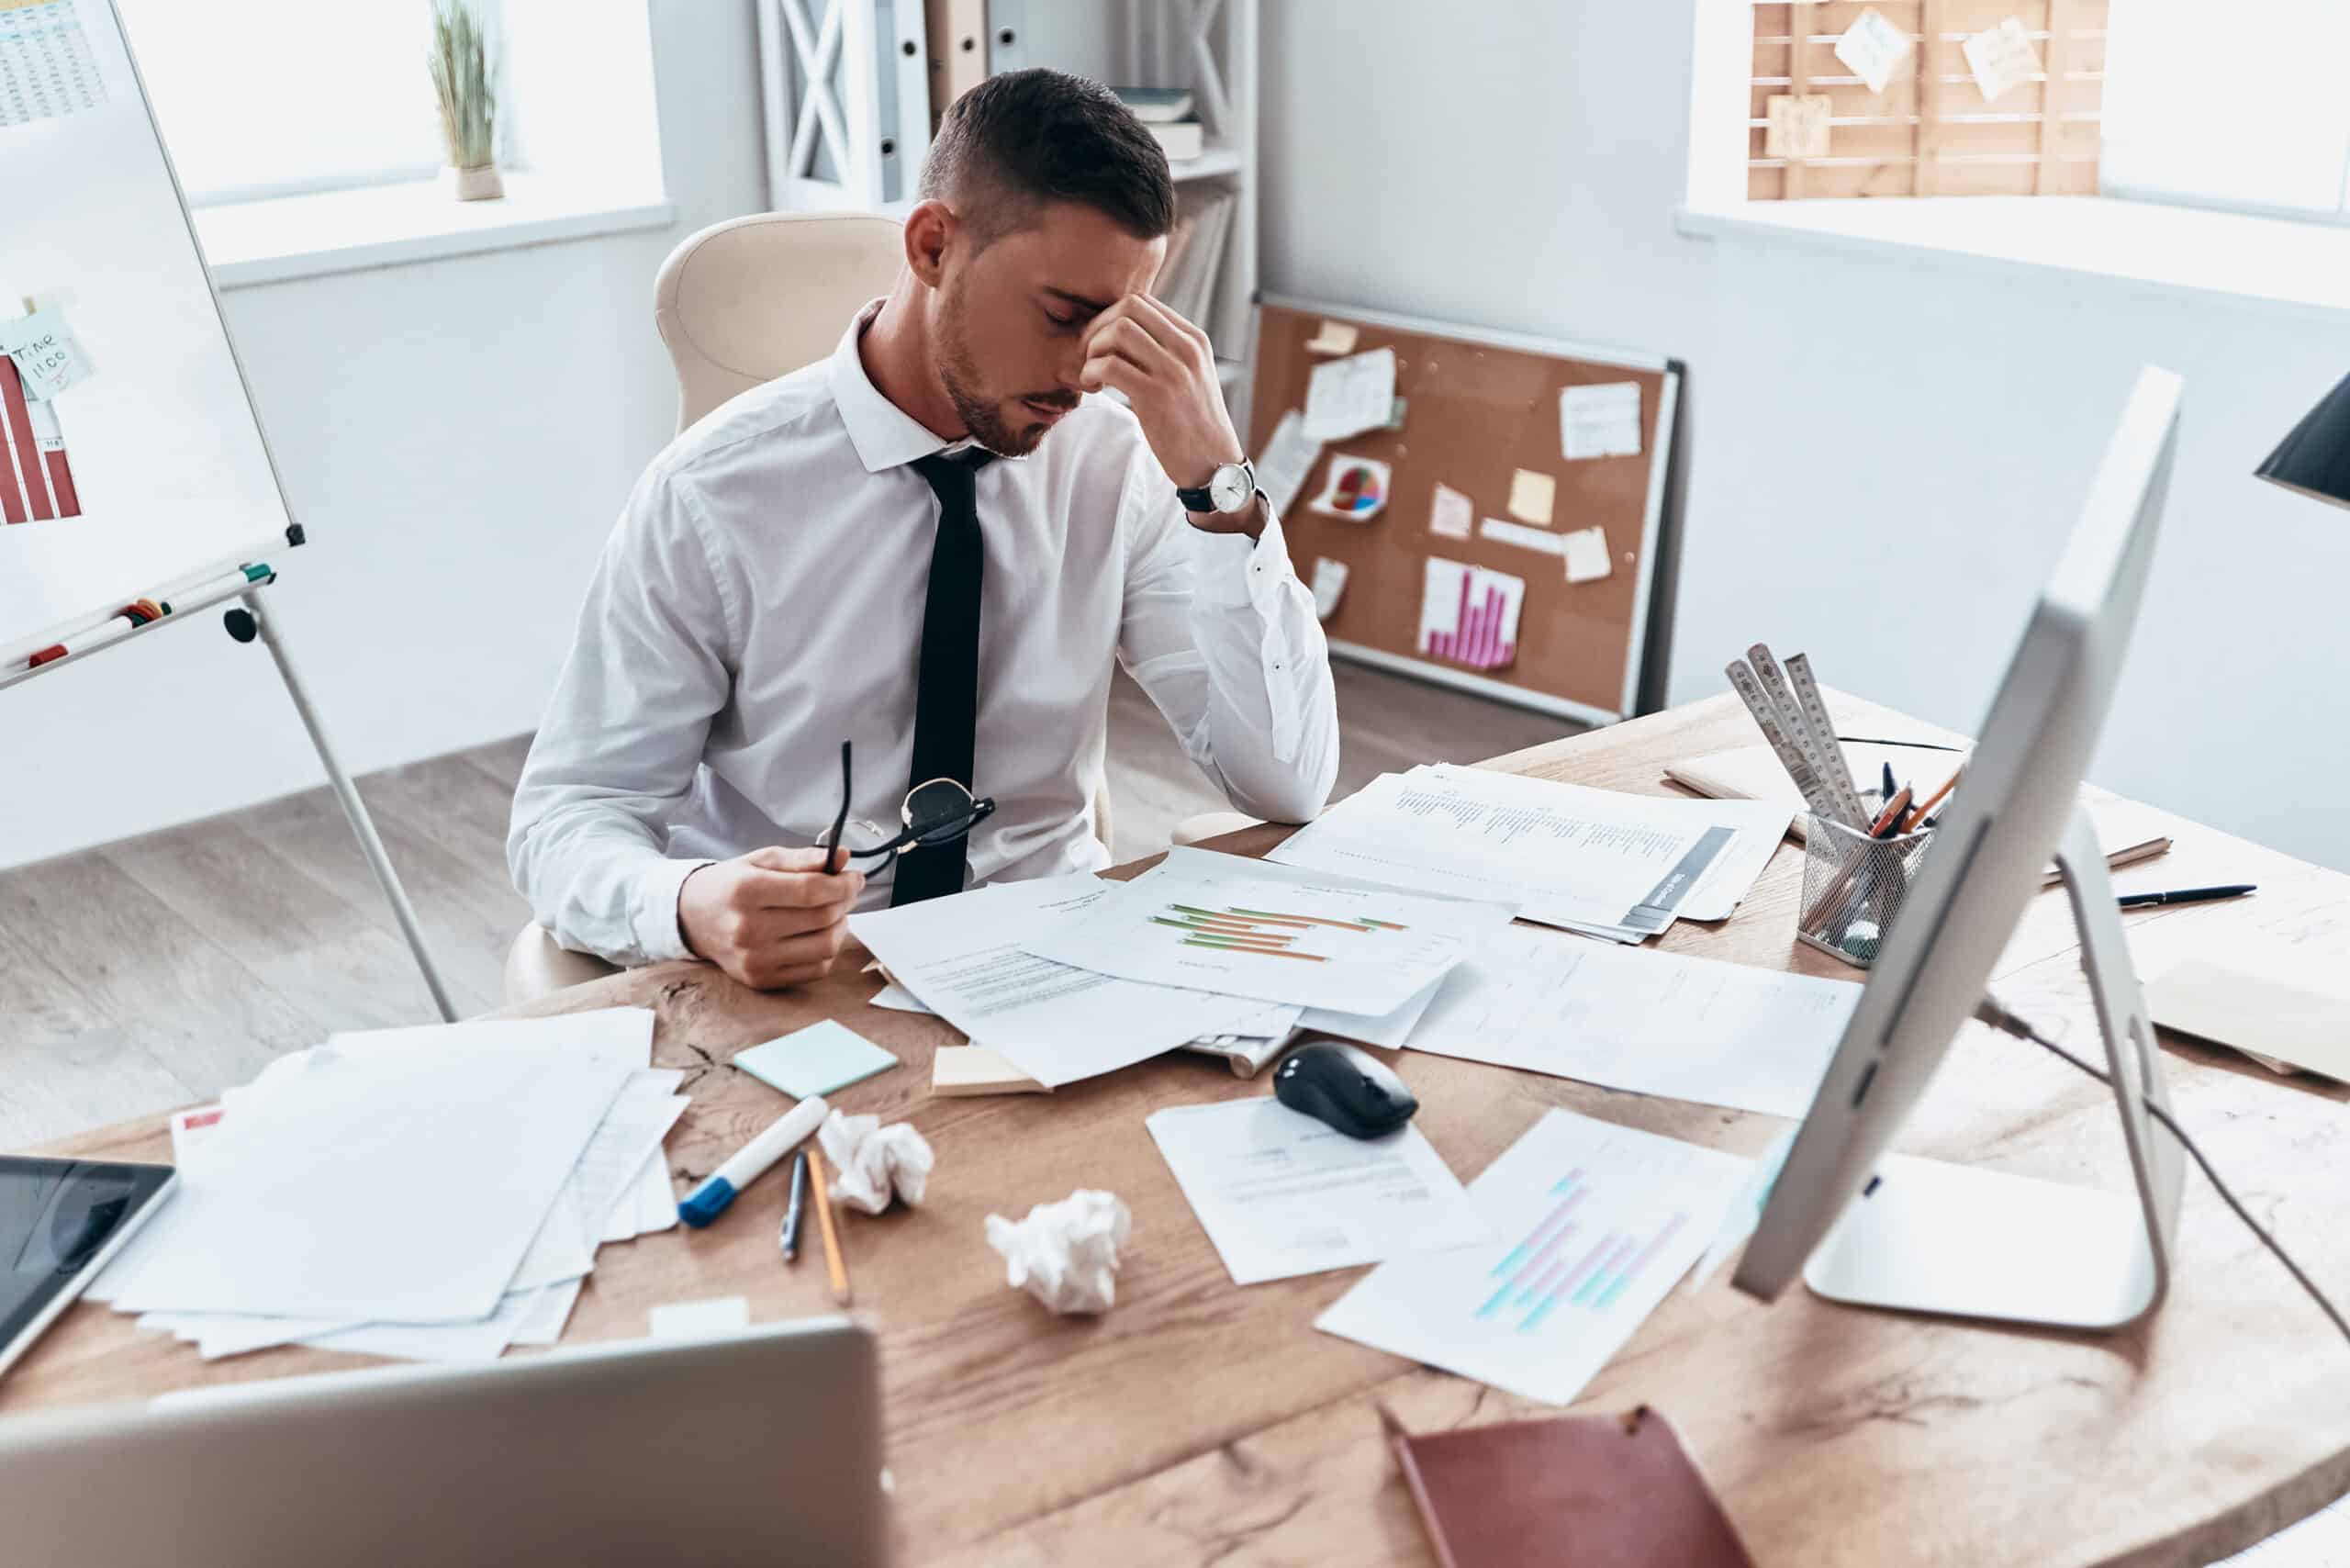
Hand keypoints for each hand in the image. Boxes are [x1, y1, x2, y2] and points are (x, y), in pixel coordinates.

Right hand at [677, 846, 863, 990]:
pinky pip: (816, 969)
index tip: (854, 877)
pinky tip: (818, 934)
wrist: (692, 919)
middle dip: (845, 901)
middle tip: (845, 891)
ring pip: (826, 946)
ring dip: (840, 926)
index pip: (811, 890)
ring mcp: (755, 959)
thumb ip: (803, 858)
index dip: (843, 884)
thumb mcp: (761, 860)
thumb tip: (843, 856)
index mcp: (746, 891)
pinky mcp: (761, 980)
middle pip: (822, 917)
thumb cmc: (731, 885)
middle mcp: (748, 929)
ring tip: (833, 912)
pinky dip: (827, 950)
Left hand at [1080, 294, 1257, 536]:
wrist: (1214, 464)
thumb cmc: (1194, 423)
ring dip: (1093, 350)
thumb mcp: (1191, 376)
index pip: (1142, 302)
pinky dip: (1092, 372)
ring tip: (1093, 375)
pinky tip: (1096, 388)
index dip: (1110, 316)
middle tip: (1088, 355)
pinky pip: (1110, 365)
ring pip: (1118, 332)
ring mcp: (1173, 371)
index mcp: (1194, 339)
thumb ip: (1166, 351)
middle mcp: (1186, 349)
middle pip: (1128, 308)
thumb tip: (1122, 334)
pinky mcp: (1156, 396)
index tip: (1101, 343)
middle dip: (1097, 327)